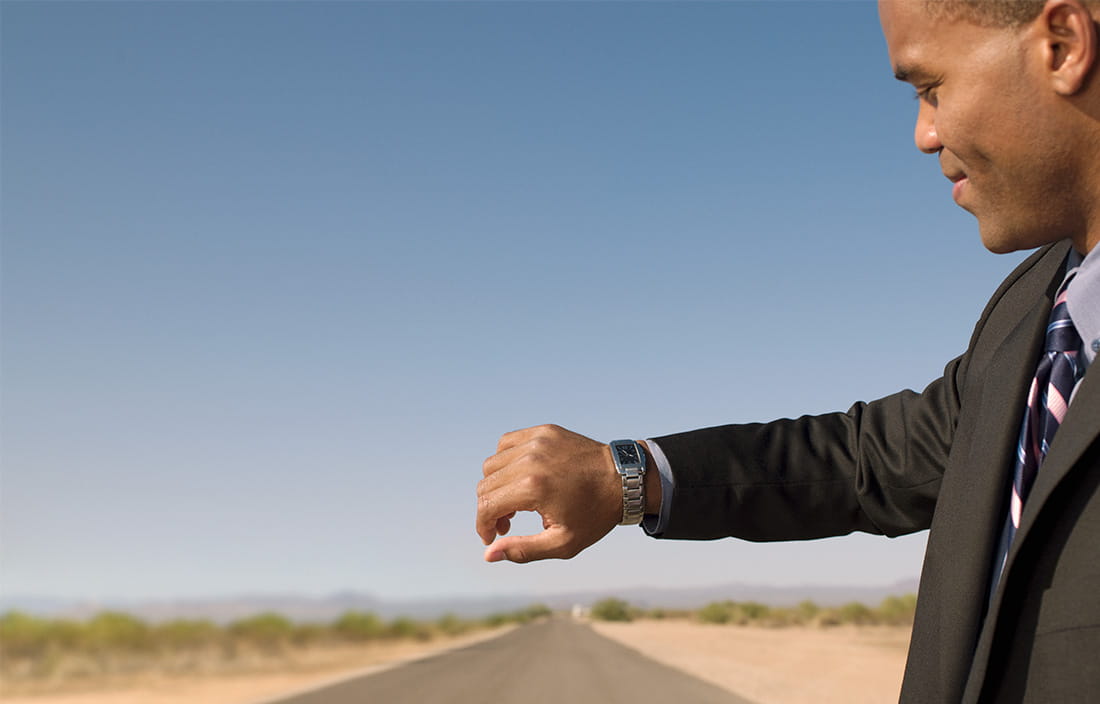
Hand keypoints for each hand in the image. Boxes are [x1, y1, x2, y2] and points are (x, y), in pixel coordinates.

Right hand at [476, 424, 620, 562]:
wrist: (624, 480)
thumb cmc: (595, 515)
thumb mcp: (562, 543)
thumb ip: (522, 550)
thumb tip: (488, 555)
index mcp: (533, 487)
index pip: (486, 506)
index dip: (482, 526)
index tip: (492, 538)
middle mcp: (530, 459)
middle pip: (486, 485)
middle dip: (489, 510)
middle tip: (507, 525)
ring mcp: (536, 441)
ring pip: (492, 464)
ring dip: (495, 486)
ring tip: (515, 502)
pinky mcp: (543, 431)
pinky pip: (506, 444)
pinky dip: (505, 462)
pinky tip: (520, 477)